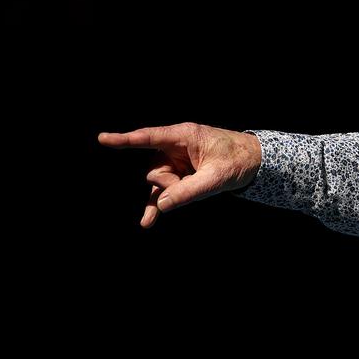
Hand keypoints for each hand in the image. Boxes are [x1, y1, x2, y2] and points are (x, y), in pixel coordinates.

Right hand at [97, 122, 262, 228]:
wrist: (256, 162)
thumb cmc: (238, 160)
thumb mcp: (217, 177)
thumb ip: (189, 191)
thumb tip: (162, 204)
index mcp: (184, 136)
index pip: (148, 137)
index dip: (125, 140)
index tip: (103, 139)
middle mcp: (175, 147)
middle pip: (155, 170)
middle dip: (169, 184)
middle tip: (195, 183)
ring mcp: (176, 162)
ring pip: (159, 183)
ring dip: (172, 193)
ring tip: (197, 189)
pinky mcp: (180, 175)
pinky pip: (163, 192)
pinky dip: (158, 205)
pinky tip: (147, 222)